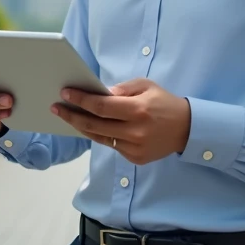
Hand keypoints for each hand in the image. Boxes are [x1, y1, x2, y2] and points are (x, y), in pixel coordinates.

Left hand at [53, 78, 190, 165]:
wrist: (187, 128)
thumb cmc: (164, 102)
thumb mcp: (146, 86)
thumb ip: (122, 90)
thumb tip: (98, 94)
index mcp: (137, 110)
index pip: (100, 107)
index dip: (80, 100)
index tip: (65, 94)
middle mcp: (134, 131)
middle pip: (94, 125)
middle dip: (72, 115)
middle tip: (56, 108)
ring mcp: (134, 148)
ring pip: (99, 138)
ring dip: (81, 127)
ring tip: (68, 117)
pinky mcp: (135, 158)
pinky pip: (112, 145)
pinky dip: (100, 136)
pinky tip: (89, 127)